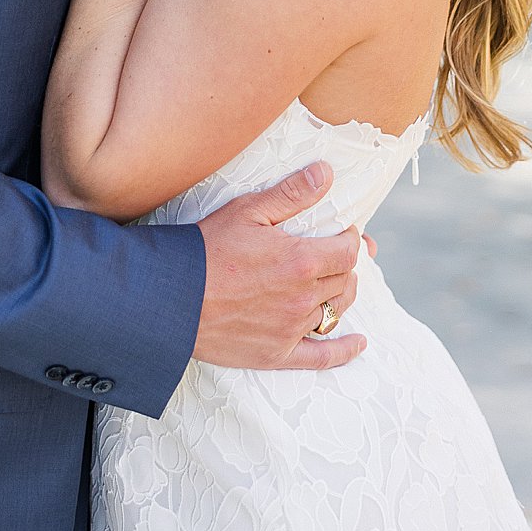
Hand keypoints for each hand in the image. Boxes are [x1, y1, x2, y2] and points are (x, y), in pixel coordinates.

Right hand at [194, 162, 365, 370]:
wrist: (173, 297)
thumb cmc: (208, 249)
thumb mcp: (248, 210)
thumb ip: (291, 193)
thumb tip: (325, 173)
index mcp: (301, 261)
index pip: (348, 251)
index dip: (351, 239)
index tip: (342, 232)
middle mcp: (303, 298)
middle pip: (345, 280)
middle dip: (346, 264)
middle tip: (337, 253)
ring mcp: (292, 329)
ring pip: (336, 311)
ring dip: (342, 295)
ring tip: (338, 282)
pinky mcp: (278, 353)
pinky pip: (322, 357)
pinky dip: (344, 351)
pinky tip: (358, 343)